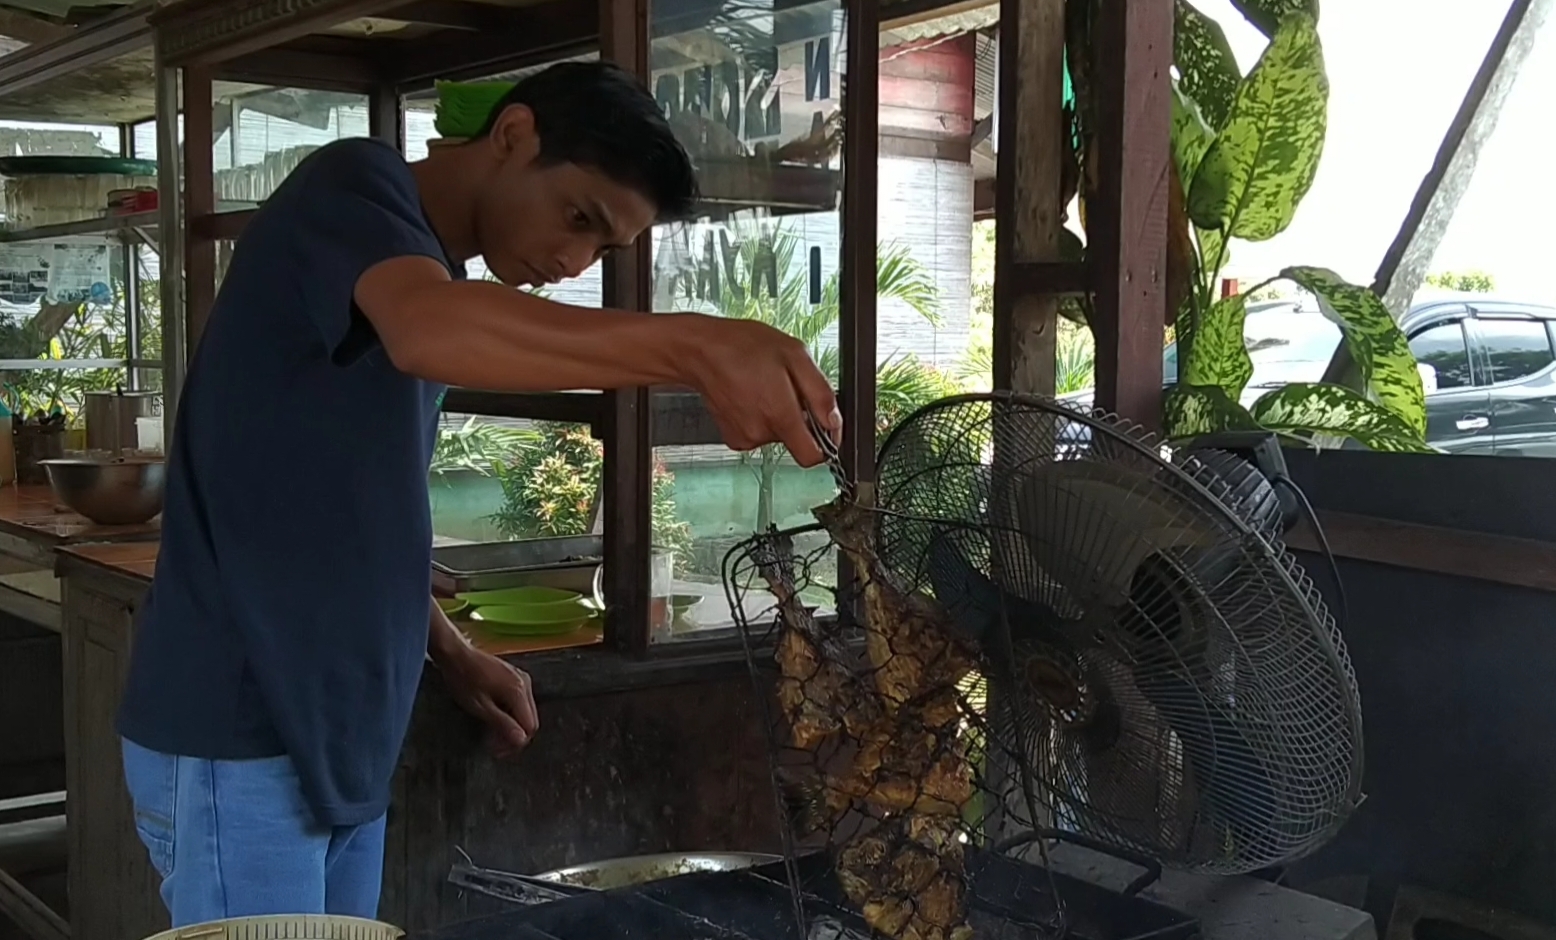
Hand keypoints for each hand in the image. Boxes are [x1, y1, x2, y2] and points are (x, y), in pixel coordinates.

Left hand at [439, 645, 538, 757]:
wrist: (456, 654)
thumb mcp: (480, 707)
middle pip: (530, 720)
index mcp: (519, 691)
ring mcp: (522, 678)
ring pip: (526, 711)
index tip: (498, 752)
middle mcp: (525, 684)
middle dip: (514, 736)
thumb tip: (521, 740)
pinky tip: (495, 718)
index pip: (529, 726)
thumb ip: (502, 723)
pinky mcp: (515, 676)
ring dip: (512, 726)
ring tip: (492, 735)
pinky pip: (520, 701)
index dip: (516, 743)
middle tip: (494, 747)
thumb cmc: (463, 680)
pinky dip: (511, 713)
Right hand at [672, 315, 840, 466]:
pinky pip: (761, 433)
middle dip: (800, 418)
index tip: (824, 425)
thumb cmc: (744, 347)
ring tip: (766, 387)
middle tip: (787, 388)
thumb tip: (834, 422)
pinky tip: (753, 395)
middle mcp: (760, 432)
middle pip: (797, 441)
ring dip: (780, 415)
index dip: (825, 442)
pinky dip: (762, 417)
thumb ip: (821, 393)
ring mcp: (744, 437)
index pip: (812, 457)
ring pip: (779, 436)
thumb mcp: (796, 355)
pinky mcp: (734, 437)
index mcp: (779, 415)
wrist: (702, 350)